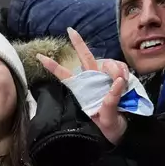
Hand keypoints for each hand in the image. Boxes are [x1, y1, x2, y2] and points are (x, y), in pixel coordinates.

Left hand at [37, 27, 128, 144]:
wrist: (118, 134)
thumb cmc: (106, 129)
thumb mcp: (106, 119)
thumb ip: (111, 101)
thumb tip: (117, 81)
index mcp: (82, 91)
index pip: (65, 76)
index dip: (53, 66)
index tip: (40, 56)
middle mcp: (92, 81)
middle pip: (85, 58)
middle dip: (78, 43)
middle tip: (71, 31)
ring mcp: (105, 79)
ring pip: (107, 63)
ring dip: (114, 68)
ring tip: (121, 81)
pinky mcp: (118, 79)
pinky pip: (120, 68)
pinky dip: (123, 72)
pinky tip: (124, 80)